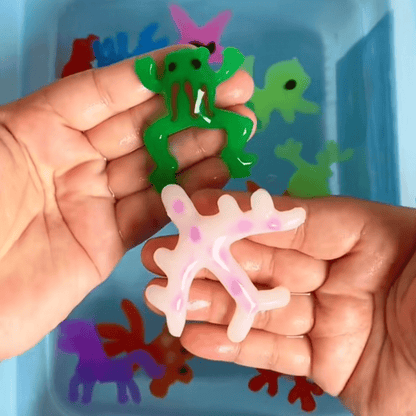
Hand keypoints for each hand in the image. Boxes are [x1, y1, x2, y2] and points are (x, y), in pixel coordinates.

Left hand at [0, 46, 254, 358]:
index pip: (107, 91)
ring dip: (199, 150)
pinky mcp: (106, 243)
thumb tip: (114, 89)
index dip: (155, 74)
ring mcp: (92, 202)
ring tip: (238, 134)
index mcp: (40, 126)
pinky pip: (153, 212)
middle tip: (237, 100)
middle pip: (142, 128)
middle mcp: (72, 159)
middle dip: (191, 110)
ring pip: (156, 170)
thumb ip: (51, 117)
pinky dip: (187, 196)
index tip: (199, 62)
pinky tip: (218, 177)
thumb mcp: (1, 145)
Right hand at [142, 189, 415, 414]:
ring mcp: (331, 321)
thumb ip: (334, 224)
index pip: (288, 219)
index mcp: (361, 234)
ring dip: (211, 303)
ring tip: (165, 298)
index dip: (240, 214)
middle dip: (212, 260)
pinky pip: (274, 355)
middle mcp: (339, 273)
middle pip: (265, 265)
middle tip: (162, 256)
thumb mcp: (404, 244)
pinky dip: (235, 348)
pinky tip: (196, 338)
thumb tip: (265, 202)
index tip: (193, 209)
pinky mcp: (328, 367)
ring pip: (260, 309)